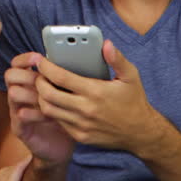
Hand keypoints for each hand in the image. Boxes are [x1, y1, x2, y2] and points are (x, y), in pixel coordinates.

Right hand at [5, 52, 74, 166]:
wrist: (61, 146)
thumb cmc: (66, 113)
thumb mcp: (65, 92)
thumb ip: (64, 77)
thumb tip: (77, 59)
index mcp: (29, 81)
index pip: (17, 63)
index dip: (25, 58)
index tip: (38, 58)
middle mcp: (20, 93)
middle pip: (10, 75)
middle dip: (27, 75)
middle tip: (43, 81)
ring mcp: (16, 110)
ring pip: (13, 93)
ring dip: (31, 93)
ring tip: (48, 99)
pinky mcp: (19, 128)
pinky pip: (20, 115)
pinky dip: (36, 113)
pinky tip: (51, 116)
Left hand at [36, 40, 157, 154]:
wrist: (141, 133)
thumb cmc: (134, 101)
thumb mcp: (131, 76)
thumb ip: (117, 59)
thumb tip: (106, 44)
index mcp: (95, 92)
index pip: (61, 78)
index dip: (46, 67)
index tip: (40, 60)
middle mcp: (86, 110)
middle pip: (48, 95)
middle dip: (39, 82)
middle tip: (40, 74)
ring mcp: (82, 125)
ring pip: (49, 110)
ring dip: (41, 97)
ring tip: (45, 86)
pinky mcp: (80, 136)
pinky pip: (58, 122)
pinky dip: (52, 110)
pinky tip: (55, 101)